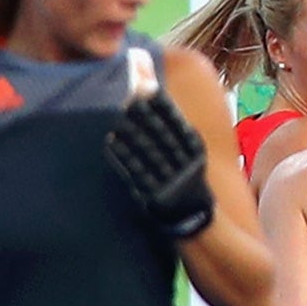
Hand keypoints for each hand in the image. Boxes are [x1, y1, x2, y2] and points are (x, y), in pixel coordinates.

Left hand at [106, 93, 215, 238]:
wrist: (195, 220)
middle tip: (128, 93)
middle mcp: (185, 164)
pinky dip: (124, 156)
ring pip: (149, 150)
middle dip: (146, 113)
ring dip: (131, 131)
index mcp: (195, 151)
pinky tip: (111, 142)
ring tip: (115, 113)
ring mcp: (171, 180)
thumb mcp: (192, 154)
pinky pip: (137, 172)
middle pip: (162, 134)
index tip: (148, 85)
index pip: (177, 123)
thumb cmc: (188, 179)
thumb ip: (179, 130)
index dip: (163, 103)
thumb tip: (160, 100)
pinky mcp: (156, 194)